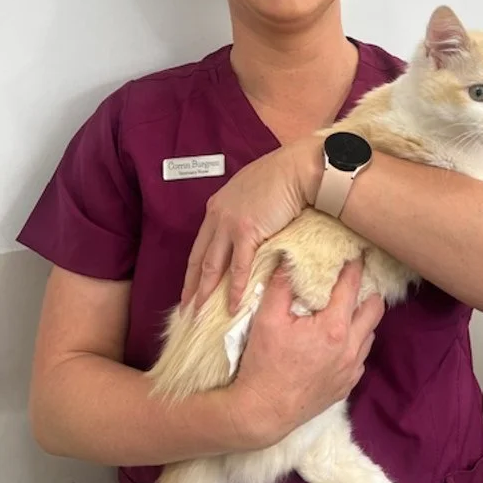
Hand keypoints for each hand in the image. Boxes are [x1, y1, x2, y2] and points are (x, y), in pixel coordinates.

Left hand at [181, 137, 322, 313]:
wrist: (296, 168)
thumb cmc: (282, 175)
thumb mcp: (252, 190)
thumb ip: (244, 209)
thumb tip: (252, 225)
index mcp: (217, 206)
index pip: (201, 243)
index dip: (194, 267)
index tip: (190, 285)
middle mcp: (218, 216)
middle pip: (199, 257)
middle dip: (191, 285)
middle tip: (186, 308)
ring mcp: (230, 224)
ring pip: (212, 266)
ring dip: (205, 292)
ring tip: (200, 314)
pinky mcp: (247, 232)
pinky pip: (238, 267)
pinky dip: (234, 289)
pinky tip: (232, 305)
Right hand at [227, 259, 383, 447]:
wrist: (263, 412)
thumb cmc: (264, 363)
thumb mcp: (267, 318)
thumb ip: (281, 284)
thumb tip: (289, 257)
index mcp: (334, 328)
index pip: (352, 287)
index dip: (355, 266)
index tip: (356, 253)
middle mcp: (350, 348)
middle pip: (375, 309)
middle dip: (367, 291)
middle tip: (354, 281)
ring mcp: (351, 369)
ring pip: (369, 333)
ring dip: (360, 317)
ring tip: (344, 308)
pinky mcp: (347, 385)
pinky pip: (360, 356)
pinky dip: (354, 342)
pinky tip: (336, 339)